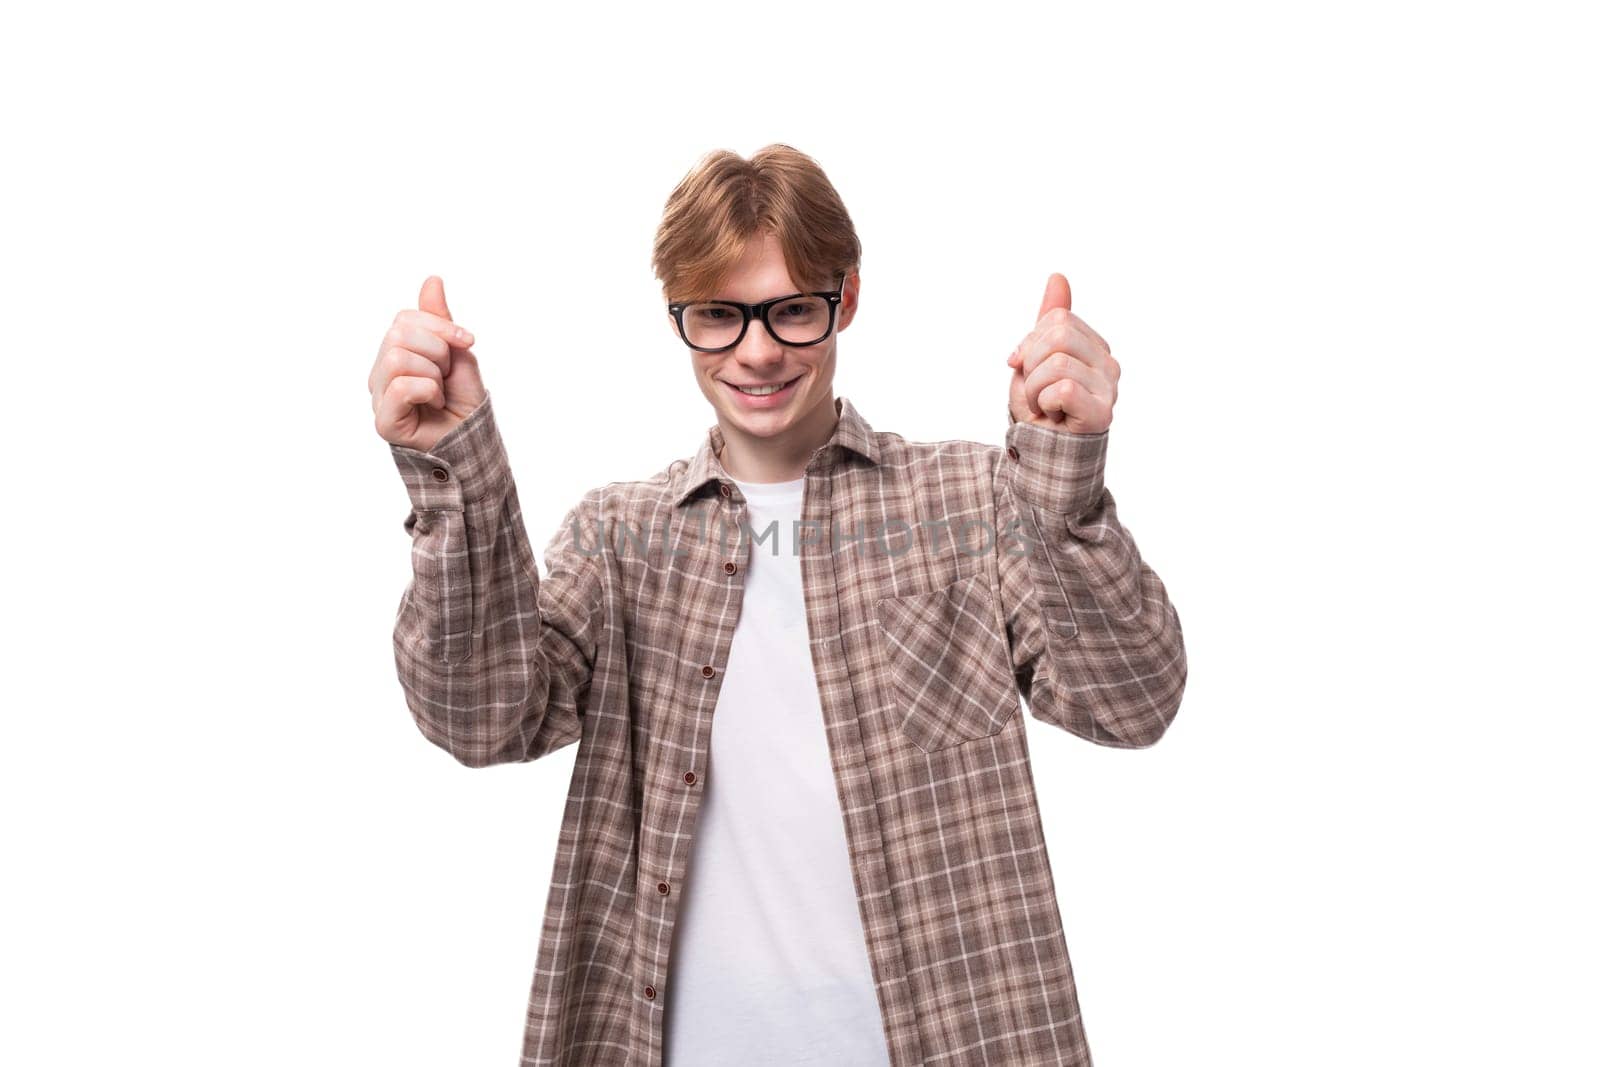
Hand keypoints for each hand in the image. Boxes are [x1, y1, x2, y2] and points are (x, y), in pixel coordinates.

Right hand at [369, 275, 486, 451]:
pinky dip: (428, 392)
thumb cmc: (462, 399)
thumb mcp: (457, 352)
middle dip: (437, 352)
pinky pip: (401, 386)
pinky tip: (433, 405)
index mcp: (395, 352)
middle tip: (446, 376)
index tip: (467, 341)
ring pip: (397, 358)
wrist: (473, 438)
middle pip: (398, 335)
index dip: (441, 326)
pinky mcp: (384, 421)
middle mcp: (381, 373)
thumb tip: (432, 279)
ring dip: (433, 374)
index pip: (404, 318)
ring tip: (439, 393)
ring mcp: (379, 397)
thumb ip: (439, 319)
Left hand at [1005, 273, 1118, 434]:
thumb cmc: (1040, 410)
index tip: (1028, 370)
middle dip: (1031, 364)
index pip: (1057, 318)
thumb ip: (1047, 321)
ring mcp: (1110, 387)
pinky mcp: (1103, 412)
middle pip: (1058, 333)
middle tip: (1036, 391)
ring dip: (1033, 389)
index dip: (1030, 343)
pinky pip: (1061, 389)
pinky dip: (1044, 404)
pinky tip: (1054, 418)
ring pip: (1056, 362)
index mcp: (1094, 346)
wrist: (1043, 454)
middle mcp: (1109, 363)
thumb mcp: (1035, 359)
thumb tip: (1058, 277)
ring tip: (1043, 406)